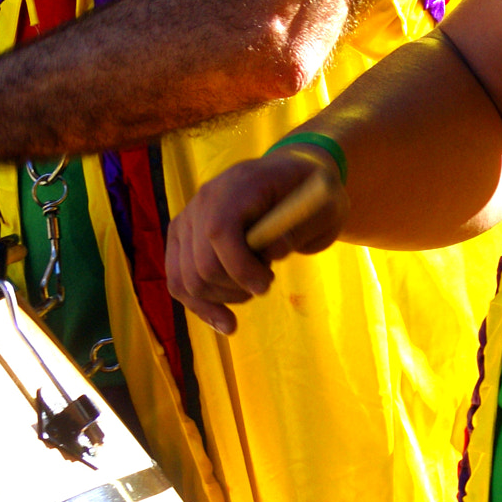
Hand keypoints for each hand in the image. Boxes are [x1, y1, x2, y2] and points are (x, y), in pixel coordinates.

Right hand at [168, 147, 346, 335]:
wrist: (289, 179)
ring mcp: (187, 219)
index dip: (240, 268)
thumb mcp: (324, 208)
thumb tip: (271, 251)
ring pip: (185, 280)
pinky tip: (225, 322)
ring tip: (250, 291)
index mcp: (238, 186)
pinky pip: (178, 281)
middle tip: (266, 283)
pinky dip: (201, 306)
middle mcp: (203, 200)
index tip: (268, 285)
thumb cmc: (310, 195)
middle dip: (235, 288)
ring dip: (221, 299)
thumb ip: (298, 230)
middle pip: (200, 264)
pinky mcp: (182, 239)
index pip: (219, 232)